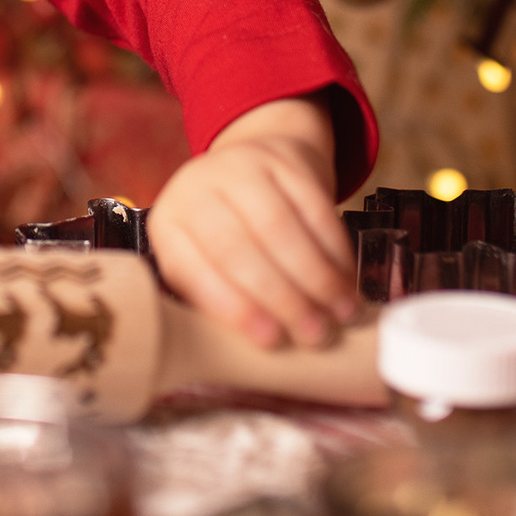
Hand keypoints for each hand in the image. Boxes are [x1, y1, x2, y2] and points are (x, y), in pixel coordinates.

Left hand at [146, 97, 356, 349]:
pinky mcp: (282, 160)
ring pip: (279, 226)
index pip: (196, 269)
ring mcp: (239, 167)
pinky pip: (313, 206)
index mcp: (169, 225)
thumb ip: (225, 302)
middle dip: (283, 297)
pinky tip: (346, 279)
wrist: (254, 166)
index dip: (234, 307)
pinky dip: (335, 250)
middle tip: (315, 334)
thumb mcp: (208, 264)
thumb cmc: (227, 236)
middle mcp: (196, 189)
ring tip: (341, 313)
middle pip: (237, 247)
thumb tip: (262, 356)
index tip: (272, 341)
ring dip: (316, 276)